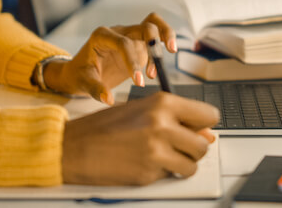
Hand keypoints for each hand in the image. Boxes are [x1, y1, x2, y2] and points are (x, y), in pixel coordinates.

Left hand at [44, 12, 177, 104]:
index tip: (138, 82)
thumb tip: (109, 99)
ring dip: (165, 34)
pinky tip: (168, 56)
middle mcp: (118, 32)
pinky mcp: (139, 43)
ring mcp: (130, 35)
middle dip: (154, 41)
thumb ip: (95, 89)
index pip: (122, 43)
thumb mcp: (83, 82)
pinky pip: (155, 35)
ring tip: (172, 51)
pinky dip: (164, 40)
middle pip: (142, 26)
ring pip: (153, 23)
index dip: (133, 61)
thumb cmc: (80, 74)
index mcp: (101, 36)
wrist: (80, 71)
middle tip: (160, 61)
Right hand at [62, 92, 219, 184]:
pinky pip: (171, 176)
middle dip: (192, 149)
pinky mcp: (148, 173)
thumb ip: (174, 119)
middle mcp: (163, 125)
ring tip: (161, 157)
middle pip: (203, 144)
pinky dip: (163, 174)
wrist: (72, 147)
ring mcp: (156, 151)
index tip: (198, 130)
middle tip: (175, 147)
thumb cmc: (102, 127)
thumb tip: (206, 135)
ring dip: (181, 165)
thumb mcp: (140, 111)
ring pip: (192, 165)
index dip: (204, 125)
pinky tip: (144, 164)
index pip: (209, 114)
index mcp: (163, 103)